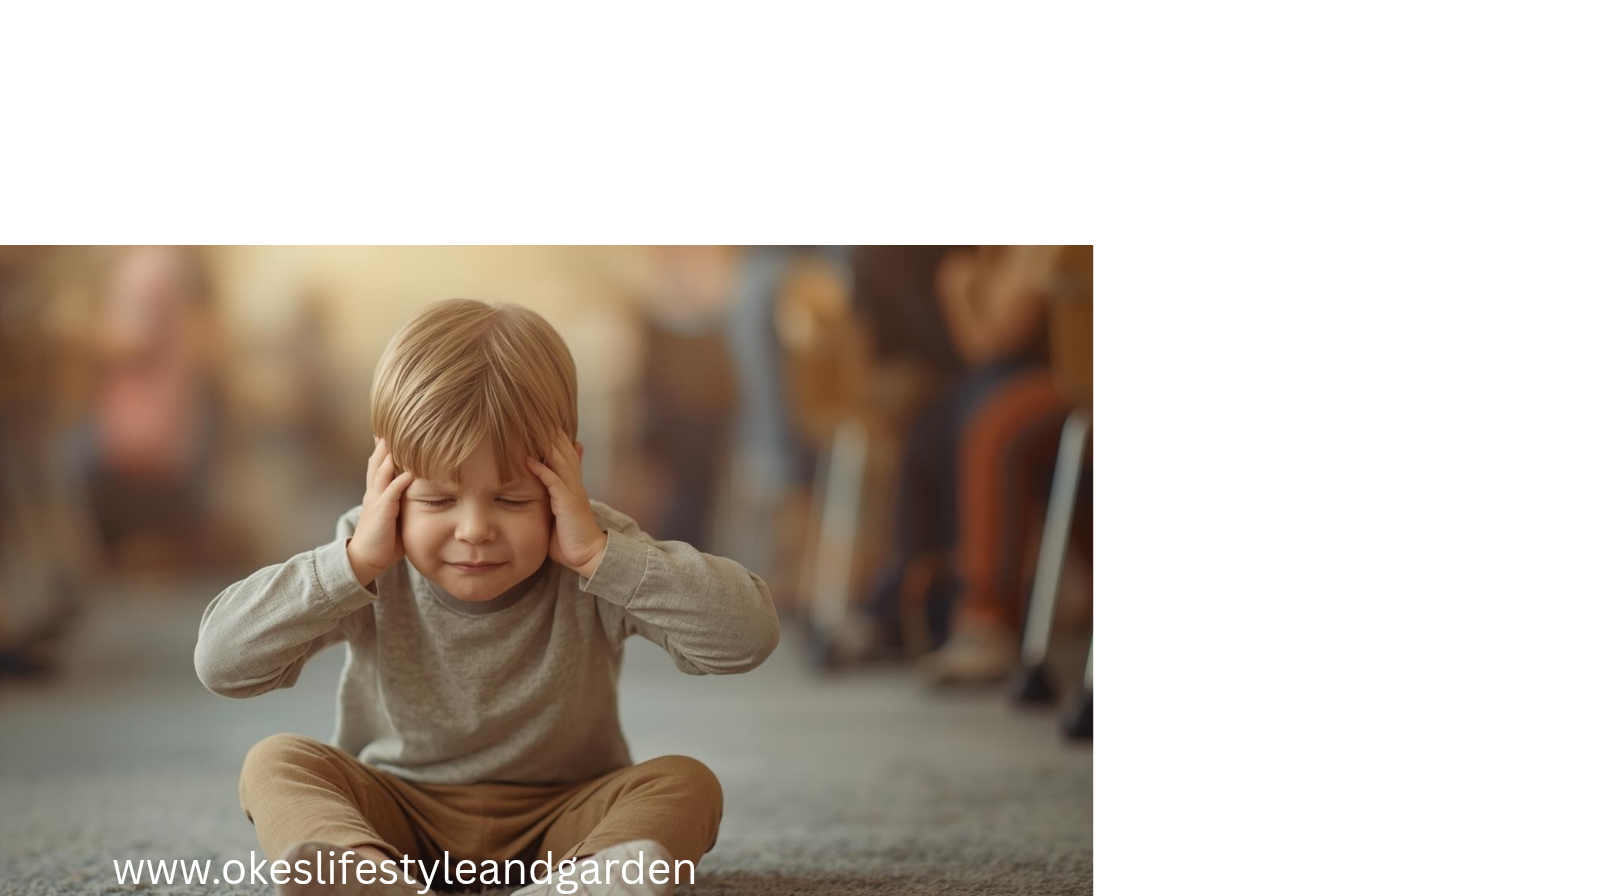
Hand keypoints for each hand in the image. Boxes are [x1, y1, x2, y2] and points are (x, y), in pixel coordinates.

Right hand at [347, 437, 414, 586]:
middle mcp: (375, 490)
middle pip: (379, 459)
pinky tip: (409, 472)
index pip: (381, 461)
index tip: (397, 428)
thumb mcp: (396, 511)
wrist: (367, 558)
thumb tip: (424, 485)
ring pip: (382, 471)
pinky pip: (390, 493)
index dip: (387, 445)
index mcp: (378, 489)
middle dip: (387, 442)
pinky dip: (399, 481)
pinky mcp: (381, 512)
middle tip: (399, 422)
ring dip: (392, 455)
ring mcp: (376, 499)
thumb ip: (405, 497)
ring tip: (403, 438)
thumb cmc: (386, 537)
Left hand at [527, 432, 606, 578]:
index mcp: (573, 487)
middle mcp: (575, 485)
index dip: (558, 441)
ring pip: (560, 461)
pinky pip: (553, 481)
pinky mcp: (567, 503)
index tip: (547, 426)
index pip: (567, 457)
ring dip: (547, 445)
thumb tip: (545, 494)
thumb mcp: (561, 515)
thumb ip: (553, 501)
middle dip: (553, 435)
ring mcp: (572, 492)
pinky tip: (529, 459)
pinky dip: (541, 469)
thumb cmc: (570, 540)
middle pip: (564, 452)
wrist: (588, 555)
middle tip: (540, 416)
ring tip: (534, 428)